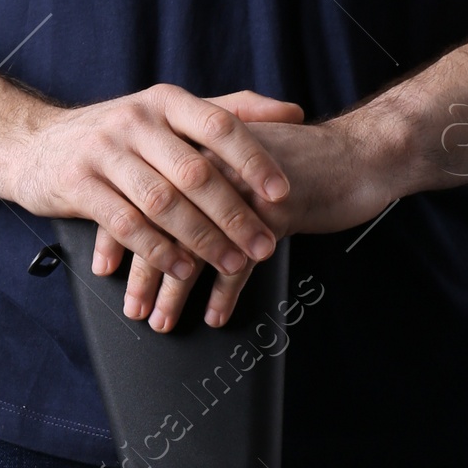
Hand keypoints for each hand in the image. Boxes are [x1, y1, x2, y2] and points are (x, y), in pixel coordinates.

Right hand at [11, 84, 296, 310]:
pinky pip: (126, 223)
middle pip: (196, 170)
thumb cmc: (115, 136)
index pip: (219, 124)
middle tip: (264, 245)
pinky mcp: (78, 184)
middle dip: (235, 214)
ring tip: (231, 265)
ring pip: (164, 201)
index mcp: (165, 101)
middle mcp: (136, 120)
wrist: (33, 144)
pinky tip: (182, 271)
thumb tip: (293, 111)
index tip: (282, 193)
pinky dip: (158, 250)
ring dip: (202, 239)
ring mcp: (105, 151)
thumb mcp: (166, 114)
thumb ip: (226, 111)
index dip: (254, 159)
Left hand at [118, 103, 406, 331]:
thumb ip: (208, 176)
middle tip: (131, 307)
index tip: (105, 265)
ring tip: (160, 321)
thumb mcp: (246, 161)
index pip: (144, 190)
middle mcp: (215, 162)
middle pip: (161, 223)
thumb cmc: (303, 164)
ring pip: (194, 245)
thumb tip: (170, 209)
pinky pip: (238, 261)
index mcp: (201, 145)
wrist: (362, 153)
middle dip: (143, 272)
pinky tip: (213, 317)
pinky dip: (223, 294)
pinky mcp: (274, 212)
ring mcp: (244, 188)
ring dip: (174, 291)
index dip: (120, 231)